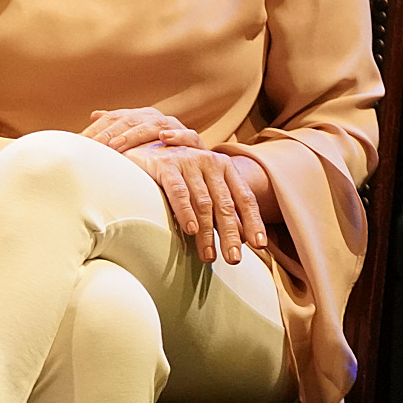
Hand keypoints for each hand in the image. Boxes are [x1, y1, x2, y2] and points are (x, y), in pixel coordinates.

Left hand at [84, 107, 199, 153]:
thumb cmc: (154, 153)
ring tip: (117, 146)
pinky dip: (178, 135)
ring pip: (154, 126)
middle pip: (130, 121)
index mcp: (138, 117)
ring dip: (134, 135)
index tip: (79, 143)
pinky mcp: (194, 142)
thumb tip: (94, 115)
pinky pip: (189, 135)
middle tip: (93, 147)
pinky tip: (165, 137)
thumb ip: (114, 129)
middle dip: (110, 134)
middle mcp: (155, 118)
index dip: (96, 130)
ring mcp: (175, 127)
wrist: (190, 159)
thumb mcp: (133, 141)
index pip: (113, 118)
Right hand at [126, 144, 272, 264]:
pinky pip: (179, 192)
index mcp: (225, 167)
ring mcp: (190, 162)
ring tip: (208, 256)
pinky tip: (190, 230)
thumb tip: (241, 238)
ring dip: (208, 233)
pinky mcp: (166, 166)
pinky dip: (186, 212)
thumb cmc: (176, 170)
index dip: (253, 221)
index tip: (260, 245)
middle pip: (227, 204)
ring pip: (204, 203)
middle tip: (234, 259)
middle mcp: (211, 162)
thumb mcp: (203, 183)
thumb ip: (219, 205)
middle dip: (232, 234)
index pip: (245, 198)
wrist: (142, 143)